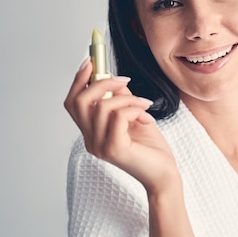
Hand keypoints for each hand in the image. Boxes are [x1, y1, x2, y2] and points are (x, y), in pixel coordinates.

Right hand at [64, 58, 180, 193]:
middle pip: (79, 102)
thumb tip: (113, 78)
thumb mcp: (134, 116)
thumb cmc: (151, 149)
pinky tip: (147, 117)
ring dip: (128, 98)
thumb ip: (121, 99)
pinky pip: (119, 116)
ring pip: (102, 106)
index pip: (73, 103)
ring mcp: (100, 146)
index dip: (79, 80)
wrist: (164, 174)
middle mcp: (90, 141)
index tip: (92, 62)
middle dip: (102, 83)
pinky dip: (135, 109)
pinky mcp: (114, 149)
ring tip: (144, 104)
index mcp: (92, 133)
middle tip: (125, 80)